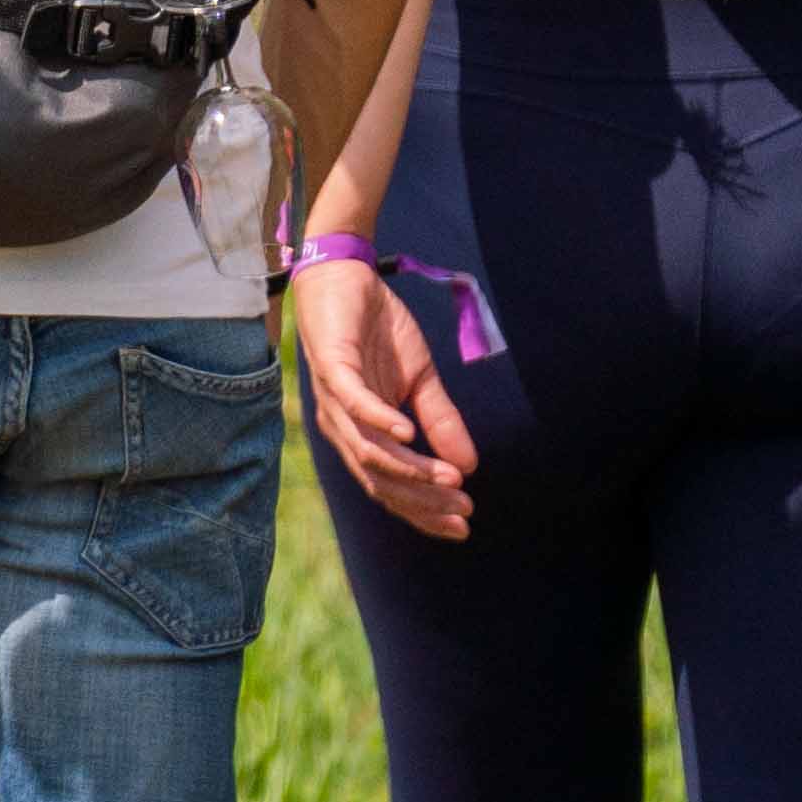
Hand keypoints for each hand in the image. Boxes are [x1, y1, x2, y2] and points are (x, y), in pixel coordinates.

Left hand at [297, 254, 476, 537]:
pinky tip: (410, 435)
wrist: (347, 277)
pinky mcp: (332, 367)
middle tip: (464, 510)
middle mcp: (342, 424)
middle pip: (379, 479)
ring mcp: (334, 397)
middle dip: (423, 501)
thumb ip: (440, 421)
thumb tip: (470, 467)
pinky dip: (381, 421)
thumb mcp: (421, 380)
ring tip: (450, 479)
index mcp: (362, 432)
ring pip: (368, 450)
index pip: (389, 486)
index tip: (463, 524)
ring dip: (411, 469)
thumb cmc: (377, 331)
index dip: (424, 510)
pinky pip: (354, 403)